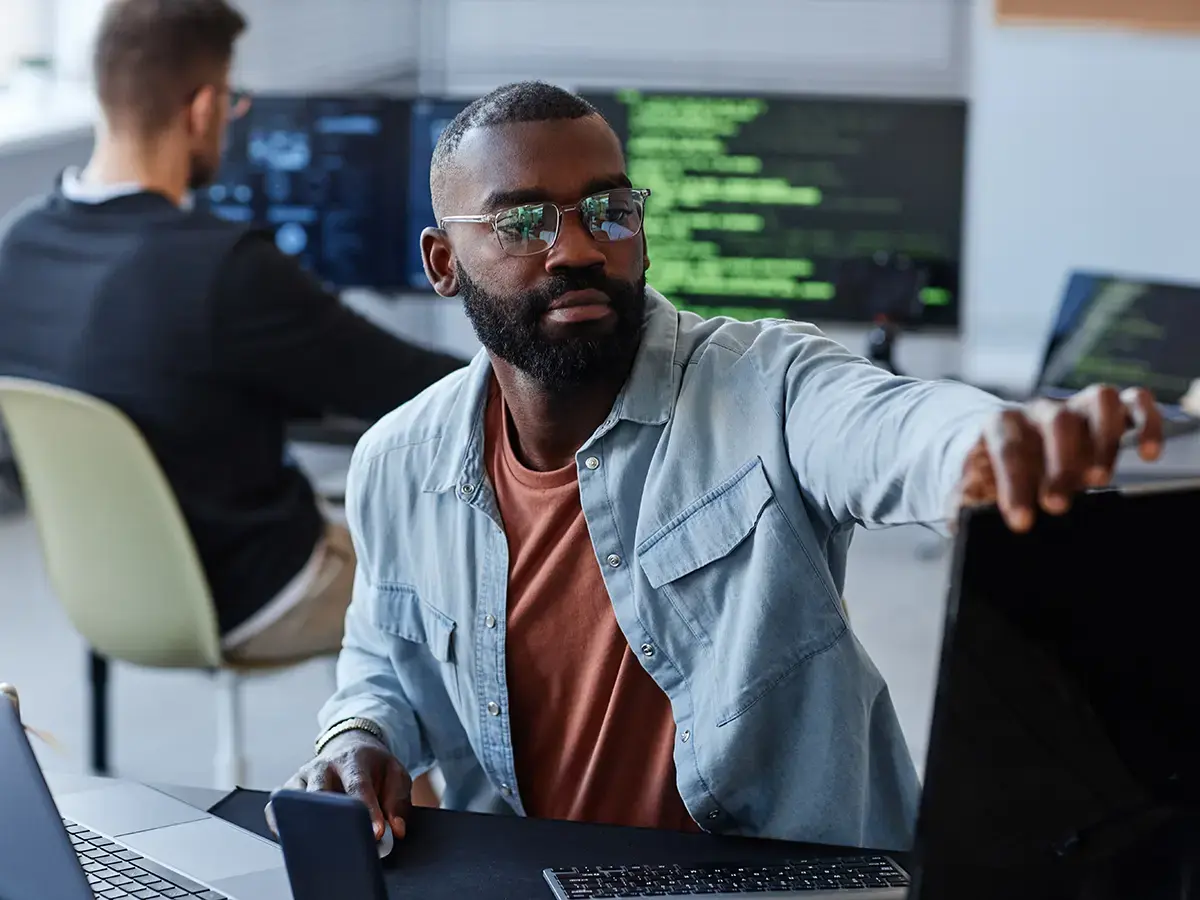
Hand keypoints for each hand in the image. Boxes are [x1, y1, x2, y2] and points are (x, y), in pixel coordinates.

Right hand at [266, 731, 412, 840]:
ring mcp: (302, 778)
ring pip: (297, 804)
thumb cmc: (373, 766)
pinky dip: (283, 827)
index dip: (367, 811)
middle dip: (333, 820)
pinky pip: (276, 811)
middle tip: (347, 843)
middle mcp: (323, 767)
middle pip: (320, 794)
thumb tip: (395, 830)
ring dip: (309, 826)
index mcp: (352, 760)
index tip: (375, 833)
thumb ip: (398, 802)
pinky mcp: (287, 791)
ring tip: (325, 847)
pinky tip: (298, 840)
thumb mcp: (395, 775)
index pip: (357, 786)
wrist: (350, 747)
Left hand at [957, 384, 1162, 530]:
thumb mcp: (970, 487)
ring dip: (1104, 440)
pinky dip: (1146, 422)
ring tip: (1098, 480)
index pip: (1007, 445)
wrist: (1010, 450)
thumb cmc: (992, 474)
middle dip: (1059, 466)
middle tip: (1057, 506)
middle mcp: (1041, 410)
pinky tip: (1149, 454)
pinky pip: (1135, 402)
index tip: (1020, 520)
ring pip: (1100, 401)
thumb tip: (963, 516)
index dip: (1014, 483)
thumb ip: (963, 500)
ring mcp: (1077, 407)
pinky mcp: (1109, 412)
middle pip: (1057, 421)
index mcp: (1002, 424)